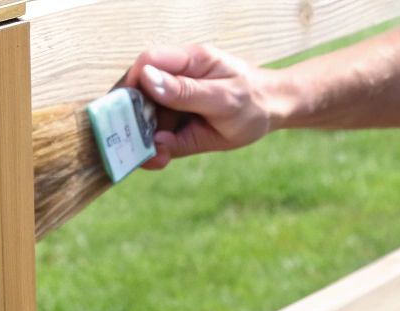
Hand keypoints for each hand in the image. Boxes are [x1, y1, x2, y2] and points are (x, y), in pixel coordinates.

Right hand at [123, 45, 284, 167]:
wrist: (272, 113)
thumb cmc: (253, 101)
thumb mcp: (223, 98)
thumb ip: (185, 91)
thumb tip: (147, 79)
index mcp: (190, 62)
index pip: (148, 61)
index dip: (133, 83)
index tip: (126, 111)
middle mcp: (176, 79)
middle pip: (139, 92)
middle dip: (134, 119)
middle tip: (135, 143)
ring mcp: (175, 102)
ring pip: (145, 119)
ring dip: (143, 140)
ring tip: (154, 157)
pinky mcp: (177, 124)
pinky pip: (157, 137)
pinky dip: (155, 151)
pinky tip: (159, 159)